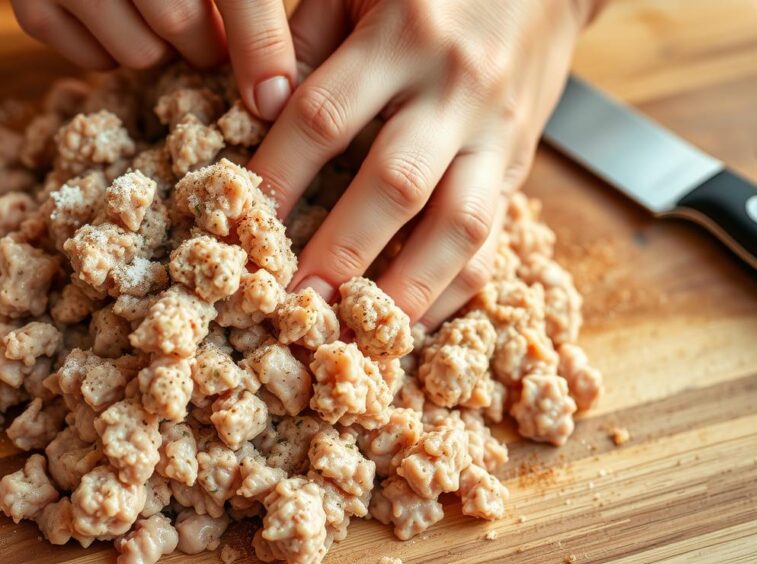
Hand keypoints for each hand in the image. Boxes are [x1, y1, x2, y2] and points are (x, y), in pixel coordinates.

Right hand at [11, 0, 297, 119]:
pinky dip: (110, 50)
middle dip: (205, 43)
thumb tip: (277, 86)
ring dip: (159, 49)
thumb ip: (250, 6)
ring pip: (138, 53)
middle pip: (179, 26)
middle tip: (210, 35)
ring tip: (159, 15)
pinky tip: (115, 16)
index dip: (259, 46)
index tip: (274, 98)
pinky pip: (90, 61)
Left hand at [248, 0, 604, 327]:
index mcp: (404, 35)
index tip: (238, 222)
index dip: (279, 174)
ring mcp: (495, 133)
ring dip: (406, 290)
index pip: (326, 117)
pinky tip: (413, 322)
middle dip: (340, 252)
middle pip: (394, 185)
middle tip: (295, 304)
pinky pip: (492, 240)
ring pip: (458, 226)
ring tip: (360, 336)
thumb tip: (258, 110)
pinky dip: (453, 289)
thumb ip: (309, 45)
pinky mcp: (518, 166)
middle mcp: (455, 89)